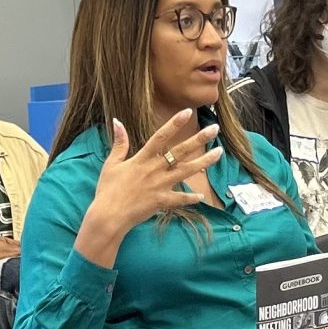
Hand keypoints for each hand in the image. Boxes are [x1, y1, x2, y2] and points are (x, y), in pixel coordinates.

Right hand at [75, 112, 222, 264]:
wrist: (109, 216)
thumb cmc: (108, 190)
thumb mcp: (111, 164)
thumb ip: (119, 143)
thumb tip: (117, 121)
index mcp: (142, 159)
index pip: (160, 136)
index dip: (174, 124)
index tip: (188, 112)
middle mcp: (154, 169)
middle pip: (180, 151)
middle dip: (198, 139)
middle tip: (214, 129)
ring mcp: (160, 185)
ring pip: (186, 171)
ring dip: (204, 162)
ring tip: (219, 153)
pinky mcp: (162, 201)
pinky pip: (180, 198)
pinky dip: (191, 198)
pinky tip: (202, 196)